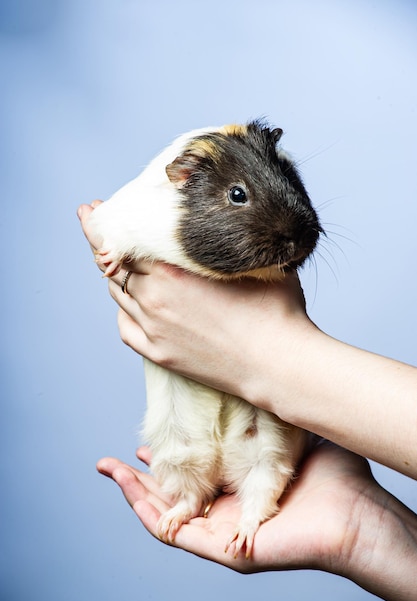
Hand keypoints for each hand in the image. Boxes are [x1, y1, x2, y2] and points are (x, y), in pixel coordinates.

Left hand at [77, 201, 311, 402]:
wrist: (279, 363)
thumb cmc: (274, 309)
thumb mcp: (251, 260)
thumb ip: (227, 239)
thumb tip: (229, 222)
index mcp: (172, 268)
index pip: (120, 239)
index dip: (102, 223)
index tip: (92, 210)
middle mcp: (154, 296)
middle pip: (114, 265)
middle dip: (106, 246)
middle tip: (102, 229)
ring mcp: (154, 328)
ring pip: (119, 294)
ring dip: (119, 277)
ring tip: (126, 266)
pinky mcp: (160, 354)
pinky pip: (126, 327)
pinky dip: (125, 311)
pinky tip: (135, 305)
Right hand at [97, 443, 416, 600]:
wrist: (354, 509)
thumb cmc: (332, 476)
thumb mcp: (288, 437)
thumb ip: (265, 417)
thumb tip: (249, 384)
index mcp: (237, 489)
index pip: (189, 478)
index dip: (164, 462)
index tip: (143, 441)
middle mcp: (224, 510)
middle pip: (169, 497)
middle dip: (136, 479)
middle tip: (108, 461)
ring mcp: (222, 531)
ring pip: (165, 516)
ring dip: (135, 494)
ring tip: (109, 472)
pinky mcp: (223, 548)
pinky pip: (176, 535)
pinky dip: (151, 515)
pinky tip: (133, 492)